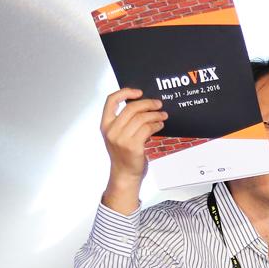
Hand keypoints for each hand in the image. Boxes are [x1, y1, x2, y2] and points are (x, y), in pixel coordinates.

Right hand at [100, 88, 167, 213]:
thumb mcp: (118, 136)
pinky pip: (148, 128)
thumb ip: (125, 122)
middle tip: (158, 104)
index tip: (139, 92)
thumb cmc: (124, 155)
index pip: (111, 101)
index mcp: (105, 125)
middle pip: (131, 107)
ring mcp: (121, 139)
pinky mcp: (133, 146)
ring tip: (163, 115)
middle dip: (148, 103)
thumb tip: (144, 106)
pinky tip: (160, 124)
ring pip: (142, 118)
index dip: (125, 92)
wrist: (125, 175)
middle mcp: (111, 131)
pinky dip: (157, 124)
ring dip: (156, 114)